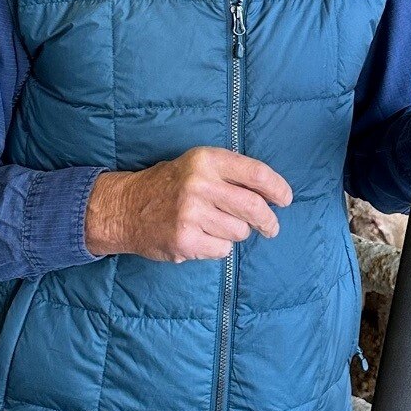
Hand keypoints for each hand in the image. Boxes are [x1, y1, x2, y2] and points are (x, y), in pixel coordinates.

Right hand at [85, 147, 290, 262]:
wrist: (125, 208)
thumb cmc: (169, 185)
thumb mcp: (197, 165)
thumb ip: (231, 173)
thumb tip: (272, 194)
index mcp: (206, 160)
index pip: (256, 173)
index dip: (277, 188)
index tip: (285, 199)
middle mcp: (199, 184)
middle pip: (254, 206)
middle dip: (268, 220)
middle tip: (271, 227)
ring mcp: (191, 213)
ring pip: (239, 231)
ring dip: (235, 233)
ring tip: (214, 226)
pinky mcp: (185, 240)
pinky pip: (222, 249)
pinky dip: (218, 247)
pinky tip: (201, 238)